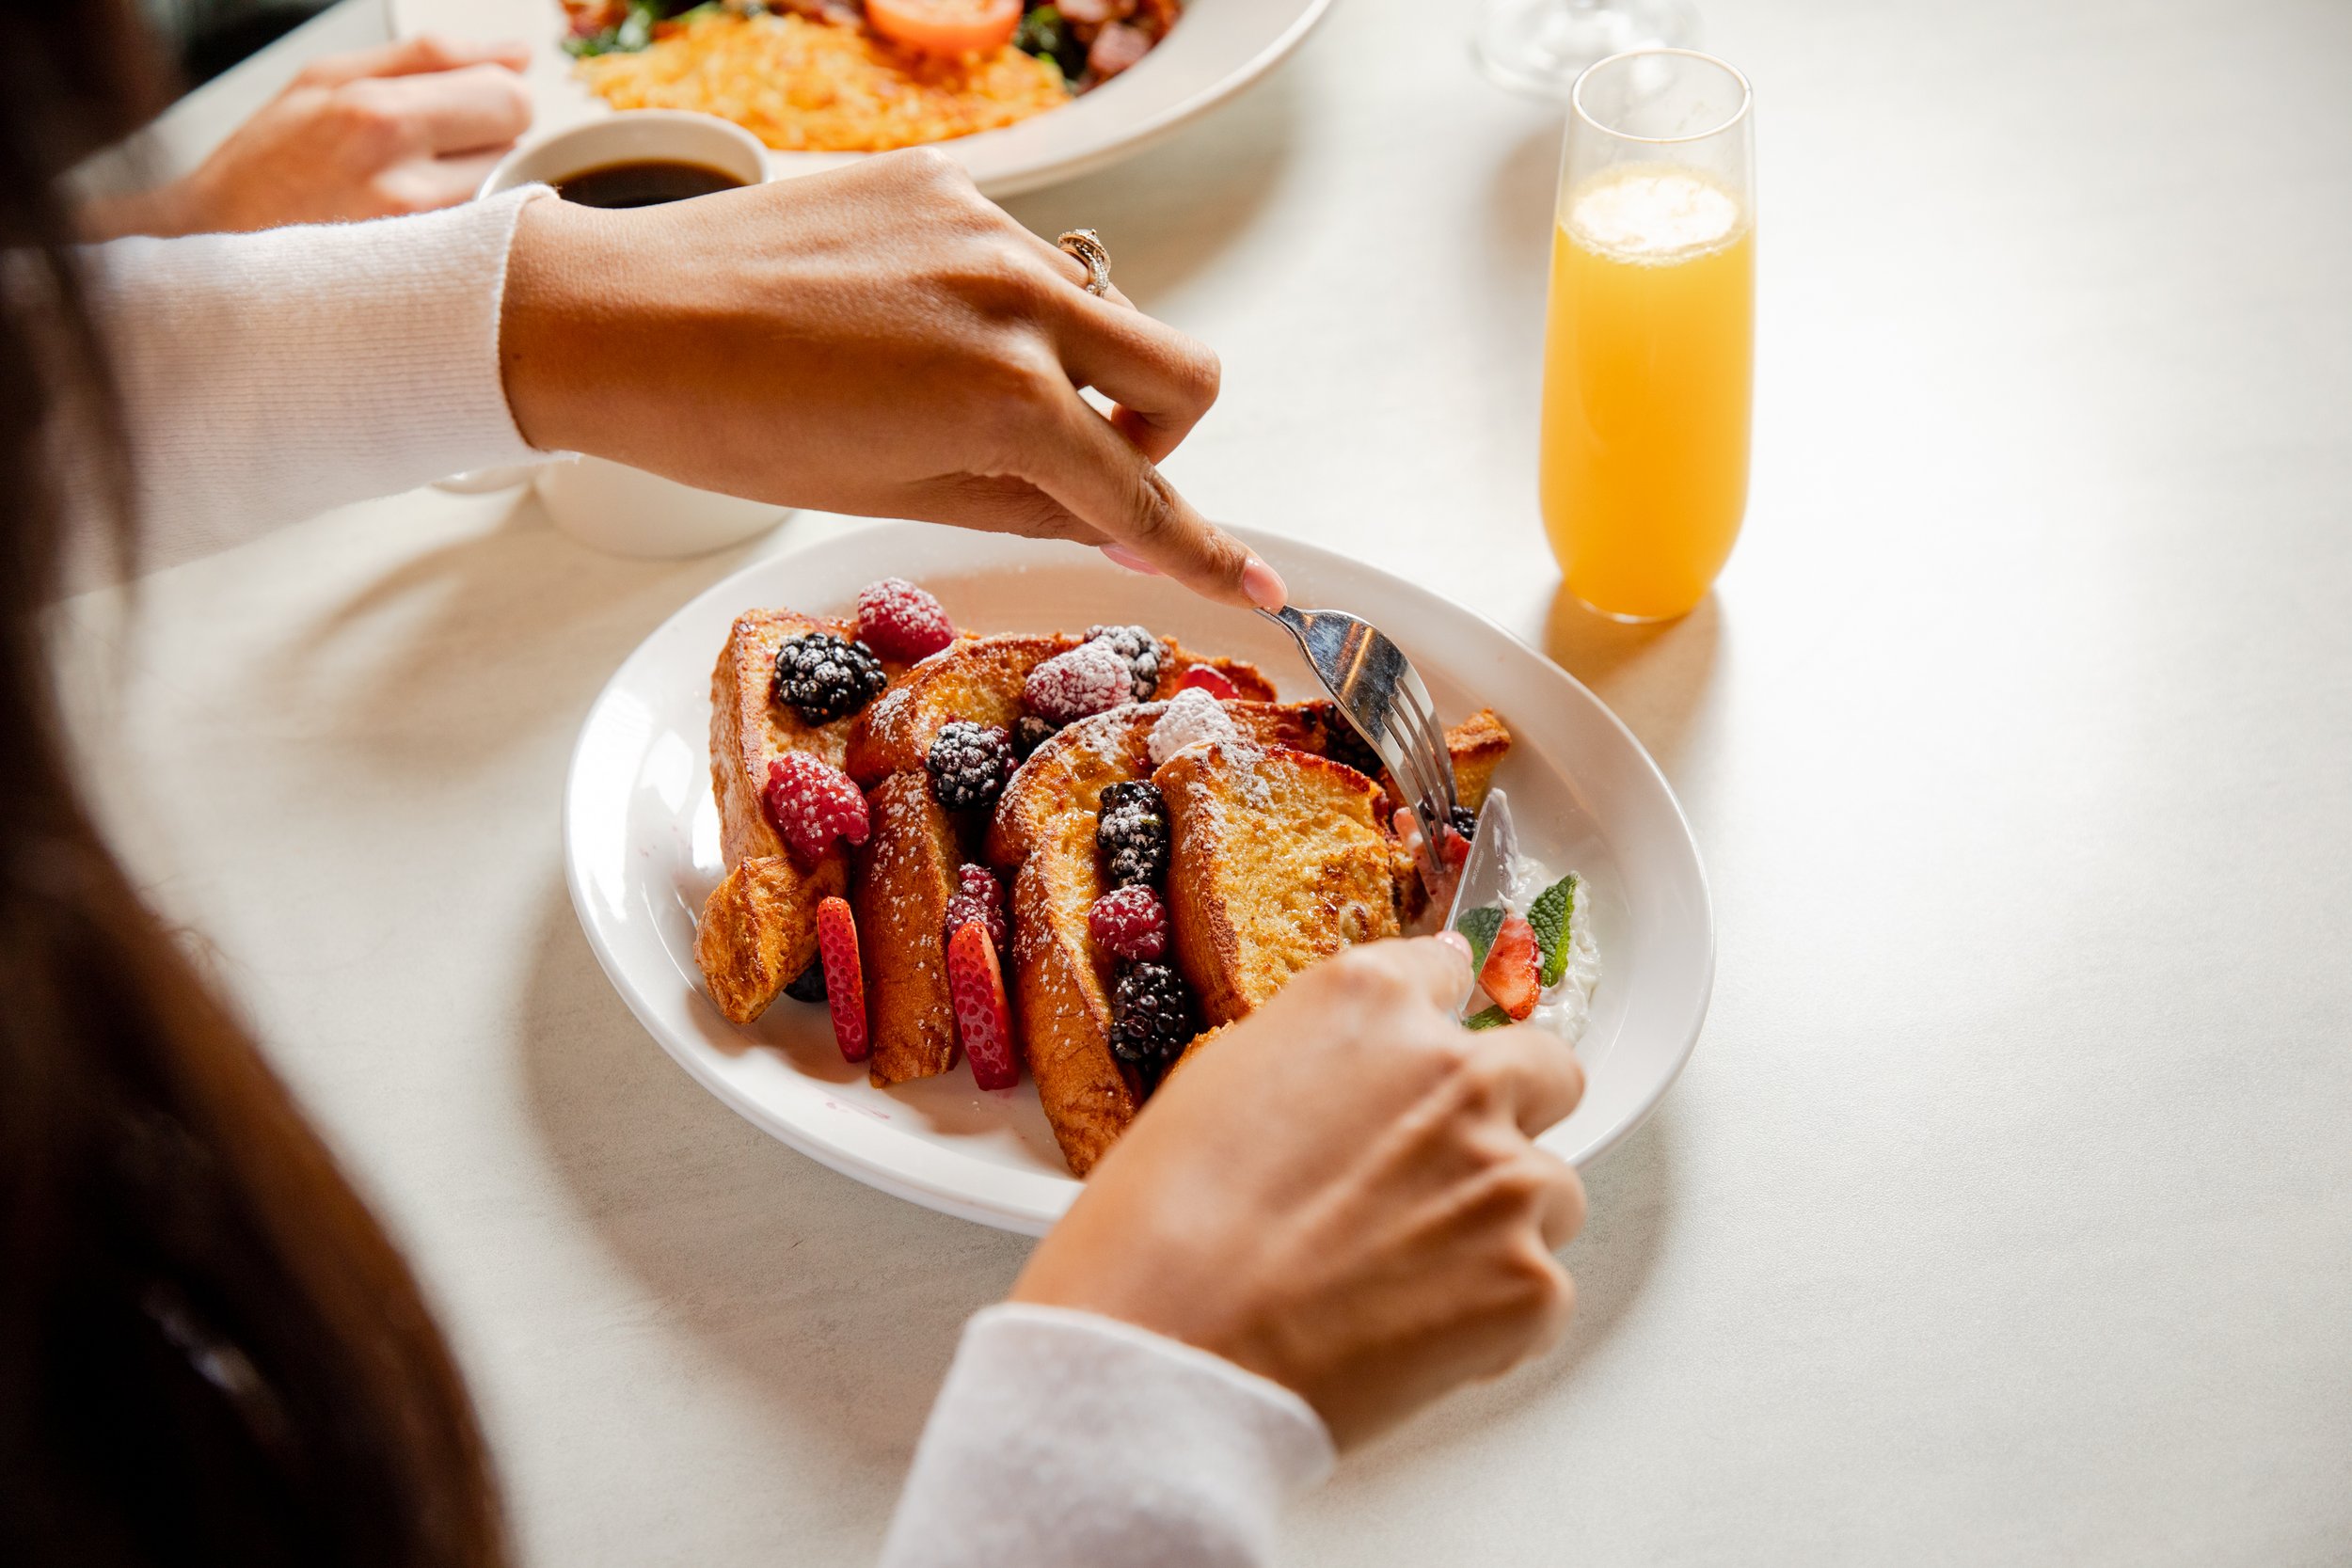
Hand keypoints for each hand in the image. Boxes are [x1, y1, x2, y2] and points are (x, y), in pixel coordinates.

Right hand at [83, 36, 530, 238]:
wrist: (217, 254)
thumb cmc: (267, 166)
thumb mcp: (325, 81)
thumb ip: (430, 60)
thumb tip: (519, 54)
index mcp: (374, 109)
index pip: (504, 87)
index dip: (496, 92)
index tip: (470, 104)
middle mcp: (401, 172)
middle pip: (516, 132)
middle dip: (492, 129)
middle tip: (439, 146)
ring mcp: (417, 229)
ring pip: (505, 183)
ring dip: (477, 178)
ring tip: (413, 188)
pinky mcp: (426, 272)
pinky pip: (488, 234)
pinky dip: (469, 224)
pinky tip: (418, 226)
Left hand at [499, 148, 1284, 606]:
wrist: (622, 318)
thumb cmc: (740, 432)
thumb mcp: (901, 495)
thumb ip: (1031, 501)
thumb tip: (1115, 518)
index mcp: (1007, 401)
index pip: (1141, 494)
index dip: (1205, 554)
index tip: (1260, 585)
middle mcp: (1020, 299)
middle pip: (1183, 374)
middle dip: (1160, 436)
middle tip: (1085, 463)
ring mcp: (986, 227)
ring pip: (1105, 309)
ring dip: (1078, 364)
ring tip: (962, 388)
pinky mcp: (944, 181)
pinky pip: (1025, 255)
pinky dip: (1003, 306)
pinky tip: (909, 324)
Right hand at [1010, 935, 1587, 1447]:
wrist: (1166, 1348)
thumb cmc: (1158, 1230)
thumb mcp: (1218, 1085)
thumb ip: (1318, 1063)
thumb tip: (1355, 1086)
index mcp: (1369, 1004)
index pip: (1447, 973)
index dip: (1434, 1029)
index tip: (1431, 1056)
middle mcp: (1455, 1072)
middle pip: (1545, 1069)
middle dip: (1512, 1114)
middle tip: (1444, 1176)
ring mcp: (1505, 1177)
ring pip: (1551, 1190)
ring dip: (1499, 1226)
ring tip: (1404, 1279)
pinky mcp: (1530, 1283)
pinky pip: (1542, 1293)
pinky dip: (1492, 1319)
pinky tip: (1407, 1337)